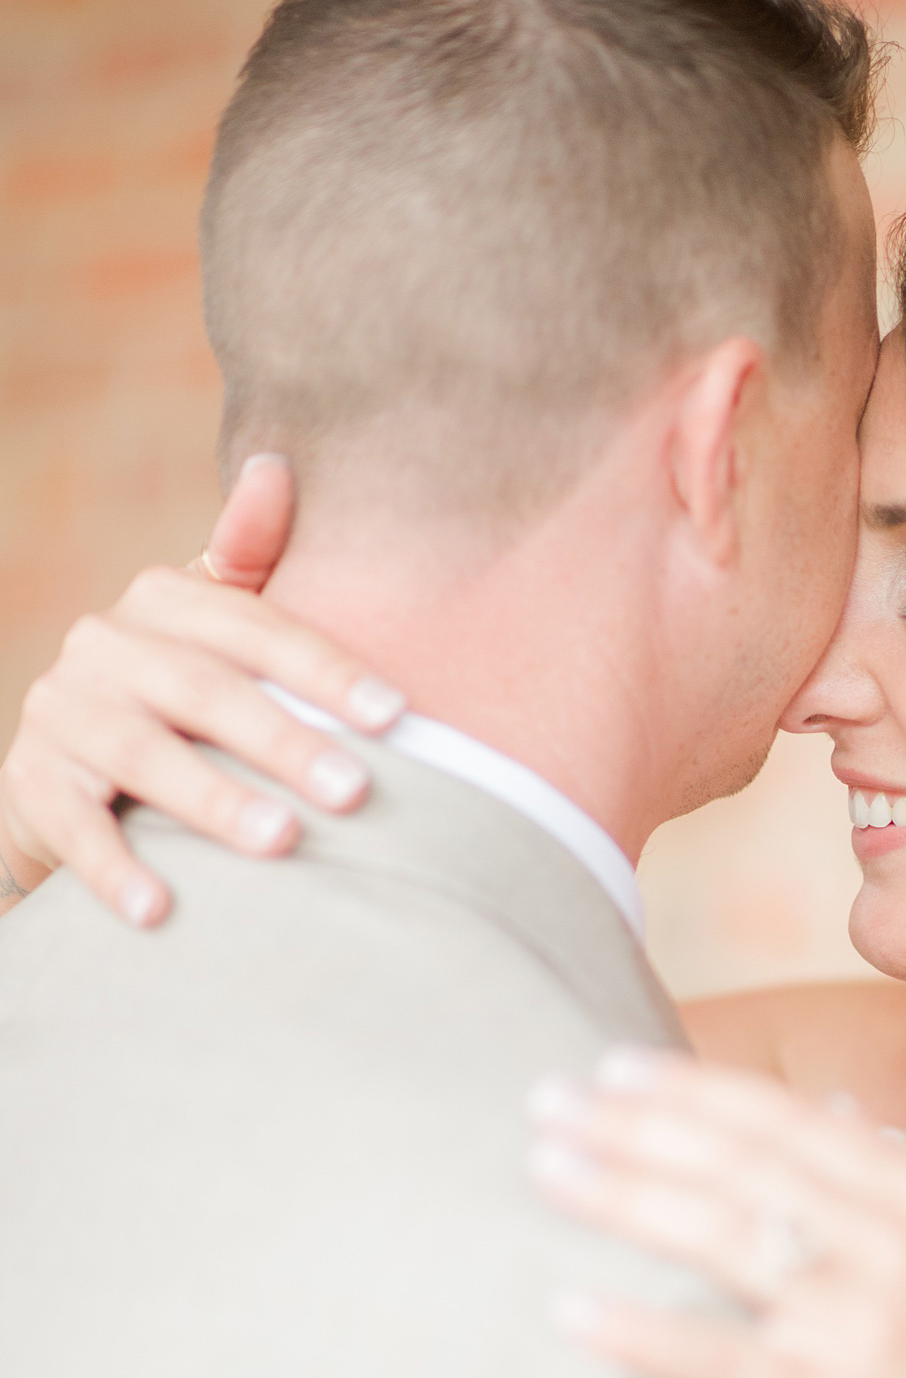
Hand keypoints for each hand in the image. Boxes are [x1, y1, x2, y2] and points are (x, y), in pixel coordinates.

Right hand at [0, 456, 405, 926]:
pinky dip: (114, 869)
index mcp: (164, 599)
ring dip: (212, 802)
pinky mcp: (30, 783)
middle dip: (284, 741)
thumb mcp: (215, 630)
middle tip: (356, 792)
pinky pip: (73, 827)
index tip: (396, 717)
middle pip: (204, 691)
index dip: (326, 671)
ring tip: (281, 844)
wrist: (72, 773)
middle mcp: (104, 643)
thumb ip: (251, 562)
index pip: (256, 628)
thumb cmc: (181, 699)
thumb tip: (277, 466)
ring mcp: (60, 712)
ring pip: (141, 755)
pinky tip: (163, 911)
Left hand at [527, 1049, 905, 1377]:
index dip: (691, 1090)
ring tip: (544, 1171)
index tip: (612, 1068)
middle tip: (545, 1102)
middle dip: (632, 1125)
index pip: (787, 1122)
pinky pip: (717, 1359)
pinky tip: (570, 1310)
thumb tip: (835, 1116)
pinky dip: (638, 1332)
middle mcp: (901, 1243)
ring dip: (620, 1194)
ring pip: (719, 1237)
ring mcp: (868, 1323)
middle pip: (739, 1163)